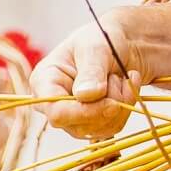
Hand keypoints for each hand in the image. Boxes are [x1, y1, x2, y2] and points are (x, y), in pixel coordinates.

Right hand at [30, 11, 151, 138]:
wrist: (122, 45)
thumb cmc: (101, 39)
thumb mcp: (95, 47)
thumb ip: (91, 70)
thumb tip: (85, 96)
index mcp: (44, 82)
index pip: (55, 111)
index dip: (83, 112)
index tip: (112, 103)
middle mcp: (54, 104)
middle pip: (78, 125)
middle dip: (107, 104)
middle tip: (118, 76)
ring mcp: (73, 117)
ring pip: (99, 130)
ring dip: (120, 105)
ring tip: (121, 78)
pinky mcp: (92, 124)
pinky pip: (112, 129)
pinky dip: (126, 109)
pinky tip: (126, 88)